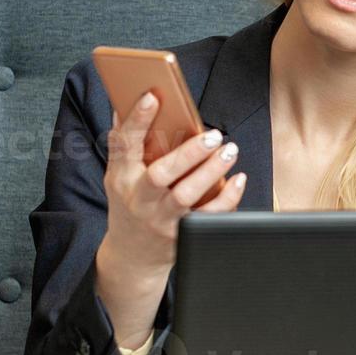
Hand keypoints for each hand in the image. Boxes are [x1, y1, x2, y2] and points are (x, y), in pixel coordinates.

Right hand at [101, 89, 247, 277]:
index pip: (125, 145)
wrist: (131, 257)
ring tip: (229, 150)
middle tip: (211, 135)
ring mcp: (161, 219)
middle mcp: (140, 199)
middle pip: (161, 174)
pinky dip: (227, 198)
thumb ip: (123, 145)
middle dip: (188, 153)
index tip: (152, 96)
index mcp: (122, 178)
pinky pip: (208, 216)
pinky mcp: (181, 235)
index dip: (137, 120)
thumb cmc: (128, 206)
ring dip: (211, 171)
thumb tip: (125, 105)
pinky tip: (238, 179)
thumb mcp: (117, 176)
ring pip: (186, 195)